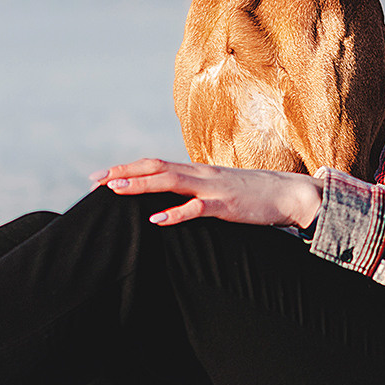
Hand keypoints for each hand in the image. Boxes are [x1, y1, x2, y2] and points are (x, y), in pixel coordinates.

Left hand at [88, 158, 321, 230]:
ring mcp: (213, 188)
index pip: (154, 165)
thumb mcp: (216, 192)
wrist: (288, 194)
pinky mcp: (227, 205)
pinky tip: (157, 219)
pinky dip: (176, 213)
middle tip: (96, 181)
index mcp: (195, 171)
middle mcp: (200, 174)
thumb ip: (192, 193)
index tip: (99, 177)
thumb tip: (167, 202)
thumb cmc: (250, 195)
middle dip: (124, 173)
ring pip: (171, 182)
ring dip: (141, 185)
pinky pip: (198, 208)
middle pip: (155, 168)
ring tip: (115, 190)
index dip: (126, 169)